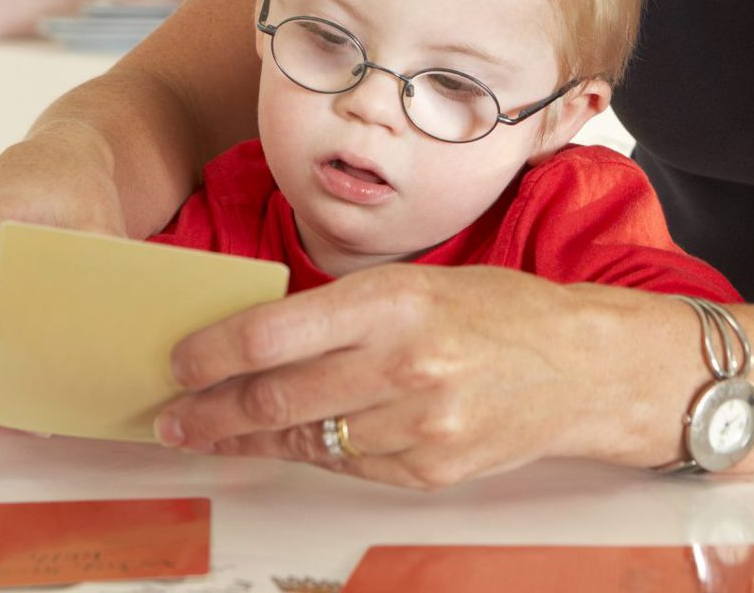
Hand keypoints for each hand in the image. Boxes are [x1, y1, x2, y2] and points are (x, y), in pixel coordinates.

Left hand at [154, 263, 685, 488]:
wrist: (582, 366)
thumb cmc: (501, 313)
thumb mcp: (420, 284)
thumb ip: (344, 312)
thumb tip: (256, 339)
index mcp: (396, 301)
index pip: (274, 334)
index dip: (212, 355)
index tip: (178, 364)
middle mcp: (405, 363)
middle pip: (276, 400)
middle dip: (209, 414)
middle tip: (171, 419)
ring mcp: (420, 425)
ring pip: (305, 441)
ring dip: (250, 442)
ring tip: (214, 435)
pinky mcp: (430, 470)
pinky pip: (348, 467)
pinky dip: (313, 454)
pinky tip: (289, 445)